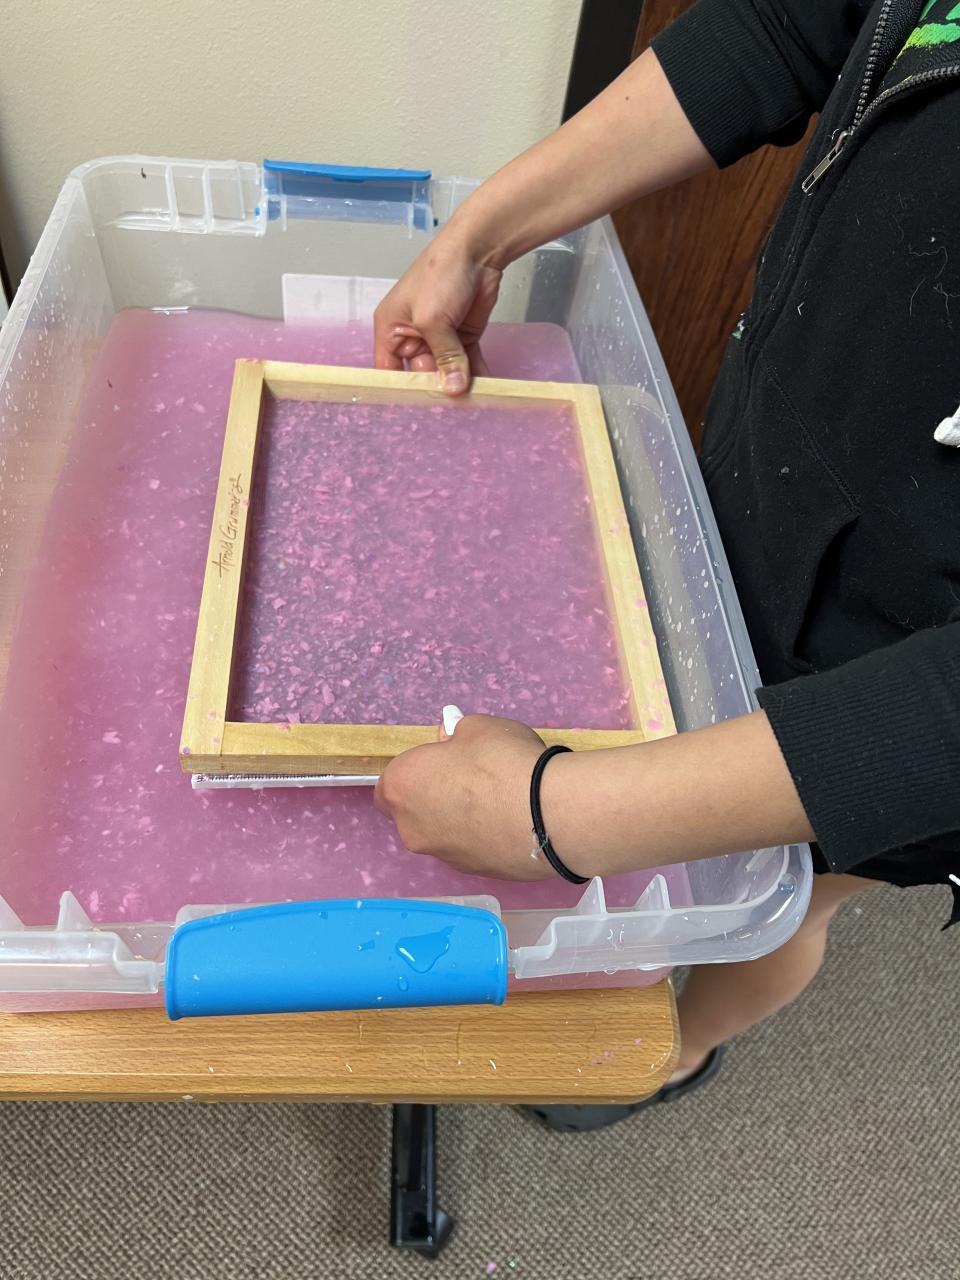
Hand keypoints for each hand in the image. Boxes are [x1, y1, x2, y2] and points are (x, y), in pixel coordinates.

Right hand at [373, 226, 501, 394]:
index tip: (414, 410)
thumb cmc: (440, 273)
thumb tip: (453, 388)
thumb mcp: (433, 320)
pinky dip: (475, 375)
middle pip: (421, 374)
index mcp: (392, 329)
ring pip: (447, 370)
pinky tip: (485, 389)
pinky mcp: (462, 336)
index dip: (400, 389)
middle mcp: (413, 335)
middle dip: (436, 389)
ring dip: (458, 385)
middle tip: (449, 411)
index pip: (388, 370)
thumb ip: (444, 356)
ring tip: (470, 404)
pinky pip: (466, 362)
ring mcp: (439, 336)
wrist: (477, 250)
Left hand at [374, 714, 561, 879]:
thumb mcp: (477, 727)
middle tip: (469, 780)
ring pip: (441, 834)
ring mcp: (442, 856)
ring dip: (458, 820)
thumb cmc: (502, 761)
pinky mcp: (473, 872)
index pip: (390, 784)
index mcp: (402, 787)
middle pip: (413, 812)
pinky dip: (482, 838)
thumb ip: (456, 735)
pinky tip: (512, 823)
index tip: (442, 762)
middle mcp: (411, 828)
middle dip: (434, 798)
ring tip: (499, 802)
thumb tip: (452, 741)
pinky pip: (470, 849)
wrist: (547, 814)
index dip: (415, 772)